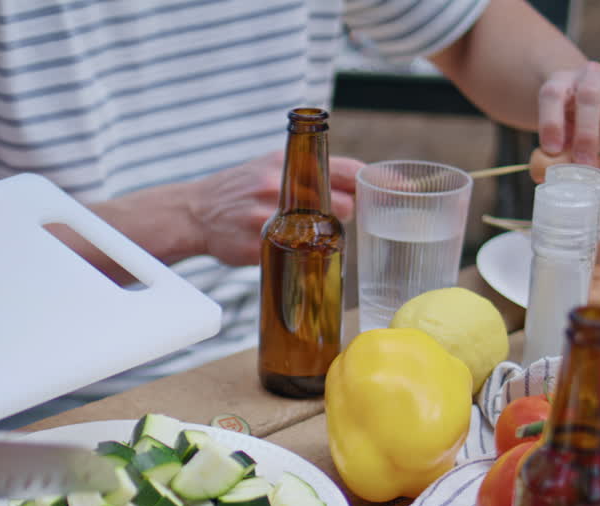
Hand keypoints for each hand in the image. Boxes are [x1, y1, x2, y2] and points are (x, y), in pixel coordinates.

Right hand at [185, 150, 362, 265]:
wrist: (196, 211)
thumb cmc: (243, 188)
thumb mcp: (273, 164)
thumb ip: (311, 169)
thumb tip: (358, 185)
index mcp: (288, 160)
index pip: (347, 168)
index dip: (378, 180)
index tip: (403, 189)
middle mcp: (280, 183)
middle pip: (343, 203)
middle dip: (345, 213)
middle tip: (329, 217)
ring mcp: (269, 214)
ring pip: (323, 229)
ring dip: (324, 233)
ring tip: (305, 230)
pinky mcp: (260, 243)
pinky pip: (296, 252)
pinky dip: (297, 251)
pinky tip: (284, 245)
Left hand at [537, 61, 599, 179]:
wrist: (593, 95)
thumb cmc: (571, 118)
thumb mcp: (558, 127)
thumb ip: (558, 144)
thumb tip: (563, 172)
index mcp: (562, 82)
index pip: (552, 95)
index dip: (550, 122)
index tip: (552, 150)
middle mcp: (592, 76)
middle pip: (590, 97)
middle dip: (587, 136)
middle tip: (584, 166)